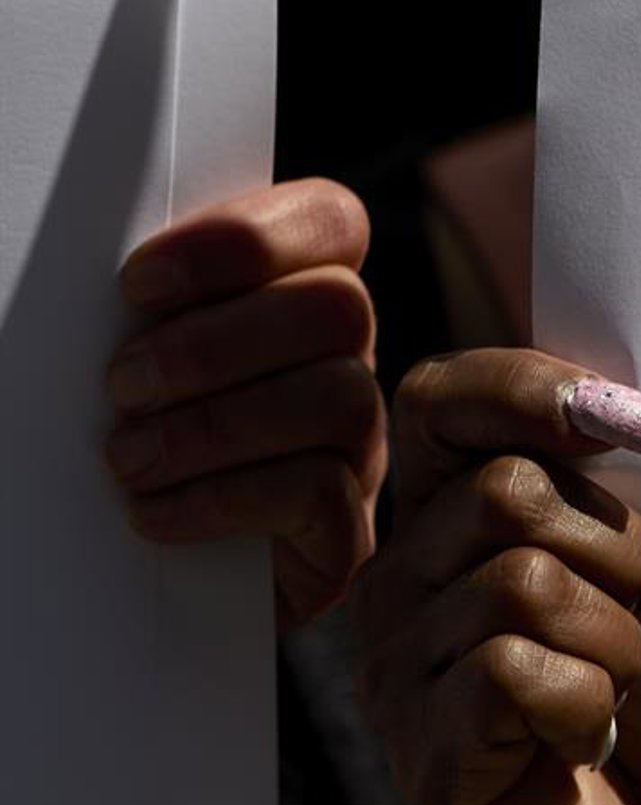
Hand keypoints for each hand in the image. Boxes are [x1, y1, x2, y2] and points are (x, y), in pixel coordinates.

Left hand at [105, 178, 384, 628]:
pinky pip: (319, 492)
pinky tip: (155, 511)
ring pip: (338, 397)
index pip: (330, 220)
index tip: (139, 283)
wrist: (159, 583)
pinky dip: (222, 498)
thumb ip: (155, 310)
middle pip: (339, 307)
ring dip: (214, 425)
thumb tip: (119, 289)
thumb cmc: (139, 443)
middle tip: (124, 384)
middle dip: (216, 343)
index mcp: (303, 294)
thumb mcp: (147, 359)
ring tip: (129, 457)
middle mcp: (348, 362)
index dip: (244, 239)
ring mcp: (358, 448)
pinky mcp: (347, 533)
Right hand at [351, 349, 640, 804]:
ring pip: (525, 582)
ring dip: (617, 645)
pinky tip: (583, 747)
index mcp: (442, 522)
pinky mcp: (426, 753)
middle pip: (508, 491)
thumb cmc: (639, 713)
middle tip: (629, 628)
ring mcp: (396, 672)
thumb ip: (627, 494)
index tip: (631, 428)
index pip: (439, 399)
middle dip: (618, 553)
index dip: (530, 389)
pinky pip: (516, 672)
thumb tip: (618, 411)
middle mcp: (395, 584)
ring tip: (608, 697)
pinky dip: (591, 706)